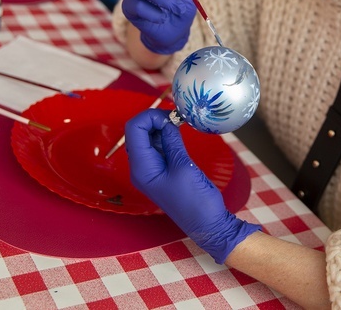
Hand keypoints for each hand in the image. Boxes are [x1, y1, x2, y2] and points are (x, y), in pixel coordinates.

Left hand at [126, 109, 260, 263]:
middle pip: (138, 133)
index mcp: (141, 168)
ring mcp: (150, 170)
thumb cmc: (195, 200)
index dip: (150, 116)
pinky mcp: (160, 171)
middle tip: (177, 118)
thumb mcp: (183, 166)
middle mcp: (140, 168)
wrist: (206, 224)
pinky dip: (165, 137)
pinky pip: (156, 148)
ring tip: (179, 123)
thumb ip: (172, 141)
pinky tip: (178, 134)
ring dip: (160, 127)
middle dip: (155, 120)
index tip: (171, 116)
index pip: (134, 130)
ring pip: (147, 139)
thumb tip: (167, 120)